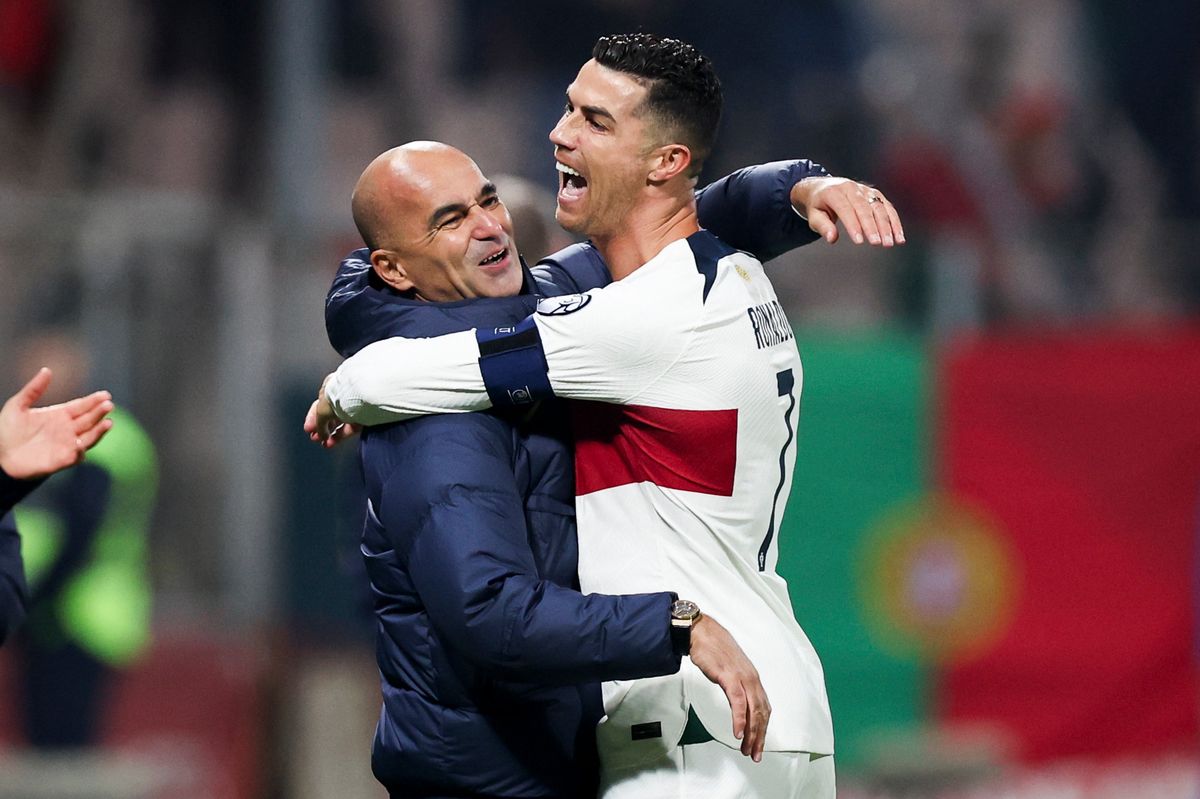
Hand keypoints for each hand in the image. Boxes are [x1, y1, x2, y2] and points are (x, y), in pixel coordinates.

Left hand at [0, 368, 113, 479]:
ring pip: (89, 437)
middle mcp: (67, 429)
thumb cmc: (6, 431)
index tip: (105, 395)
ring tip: (108, 423)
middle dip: (99, 412)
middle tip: (108, 404)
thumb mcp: (17, 405)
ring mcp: (66, 445)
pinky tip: (81, 444)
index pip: (81, 406)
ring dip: (99, 431)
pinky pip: (75, 456)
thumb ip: (33, 389)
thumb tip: (47, 370)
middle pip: (89, 420)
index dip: (93, 401)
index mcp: (60, 415)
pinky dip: (80, 451)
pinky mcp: (61, 460)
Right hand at [303, 375, 358, 447]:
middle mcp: (343, 394)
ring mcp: (355, 405)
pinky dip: (342, 435)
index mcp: (330, 387)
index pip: (319, 405)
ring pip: (341, 422)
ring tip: (325, 443)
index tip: (309, 429)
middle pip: (331, 414)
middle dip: (322, 428)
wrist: (360, 394)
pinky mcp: (365, 415)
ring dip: (332, 434)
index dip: (313, 418)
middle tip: (315, 437)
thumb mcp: (321, 411)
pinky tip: (334, 441)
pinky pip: (351, 427)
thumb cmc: (340, 395)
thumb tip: (320, 434)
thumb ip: (319, 424)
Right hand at [687, 614, 770, 761]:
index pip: (763, 708)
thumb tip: (738, 699)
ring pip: (752, 710)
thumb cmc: (713, 648)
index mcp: (752, 678)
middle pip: (761, 713)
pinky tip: (738, 733)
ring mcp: (741, 677)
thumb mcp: (729, 669)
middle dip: (759, 737)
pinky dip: (739, 719)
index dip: (762, 729)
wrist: (700, 632)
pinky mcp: (729, 676)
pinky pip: (737, 702)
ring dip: (751, 733)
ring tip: (747, 749)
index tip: (758, 745)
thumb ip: (736, 684)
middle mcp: (751, 679)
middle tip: (755, 755)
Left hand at [790, 176, 904, 246]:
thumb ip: (822, 226)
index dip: (853, 225)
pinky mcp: (875, 194)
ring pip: (879, 207)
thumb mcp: (814, 215)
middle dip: (873, 226)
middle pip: (865, 208)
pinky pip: (887, 207)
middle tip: (878, 243)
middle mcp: (851, 188)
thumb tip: (832, 238)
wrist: (823, 187)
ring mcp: (865, 190)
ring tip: (891, 243)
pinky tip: (898, 236)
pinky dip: (894, 222)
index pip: (846, 209)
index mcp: (834, 192)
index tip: (860, 241)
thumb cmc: (818, 205)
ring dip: (887, 226)